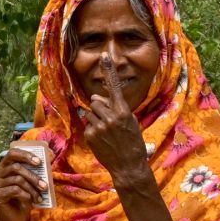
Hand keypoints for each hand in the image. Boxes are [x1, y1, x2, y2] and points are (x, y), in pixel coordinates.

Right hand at [0, 150, 44, 220]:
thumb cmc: (22, 201)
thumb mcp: (28, 185)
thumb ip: (31, 173)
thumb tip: (45, 161)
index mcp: (4, 168)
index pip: (12, 154)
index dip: (25, 155)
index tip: (39, 162)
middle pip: (16, 167)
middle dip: (33, 176)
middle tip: (45, 186)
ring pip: (17, 179)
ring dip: (32, 188)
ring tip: (40, 197)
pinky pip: (14, 190)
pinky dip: (26, 195)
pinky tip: (31, 201)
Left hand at [84, 53, 148, 180]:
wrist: (128, 165)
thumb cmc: (132, 142)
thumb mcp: (129, 122)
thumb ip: (113, 108)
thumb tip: (95, 96)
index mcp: (123, 111)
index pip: (114, 87)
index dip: (109, 71)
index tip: (104, 56)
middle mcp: (111, 117)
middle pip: (96, 101)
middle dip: (100, 108)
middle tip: (108, 121)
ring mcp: (99, 126)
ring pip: (90, 113)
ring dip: (96, 119)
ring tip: (107, 132)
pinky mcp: (90, 135)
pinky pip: (88, 125)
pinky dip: (93, 129)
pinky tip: (102, 139)